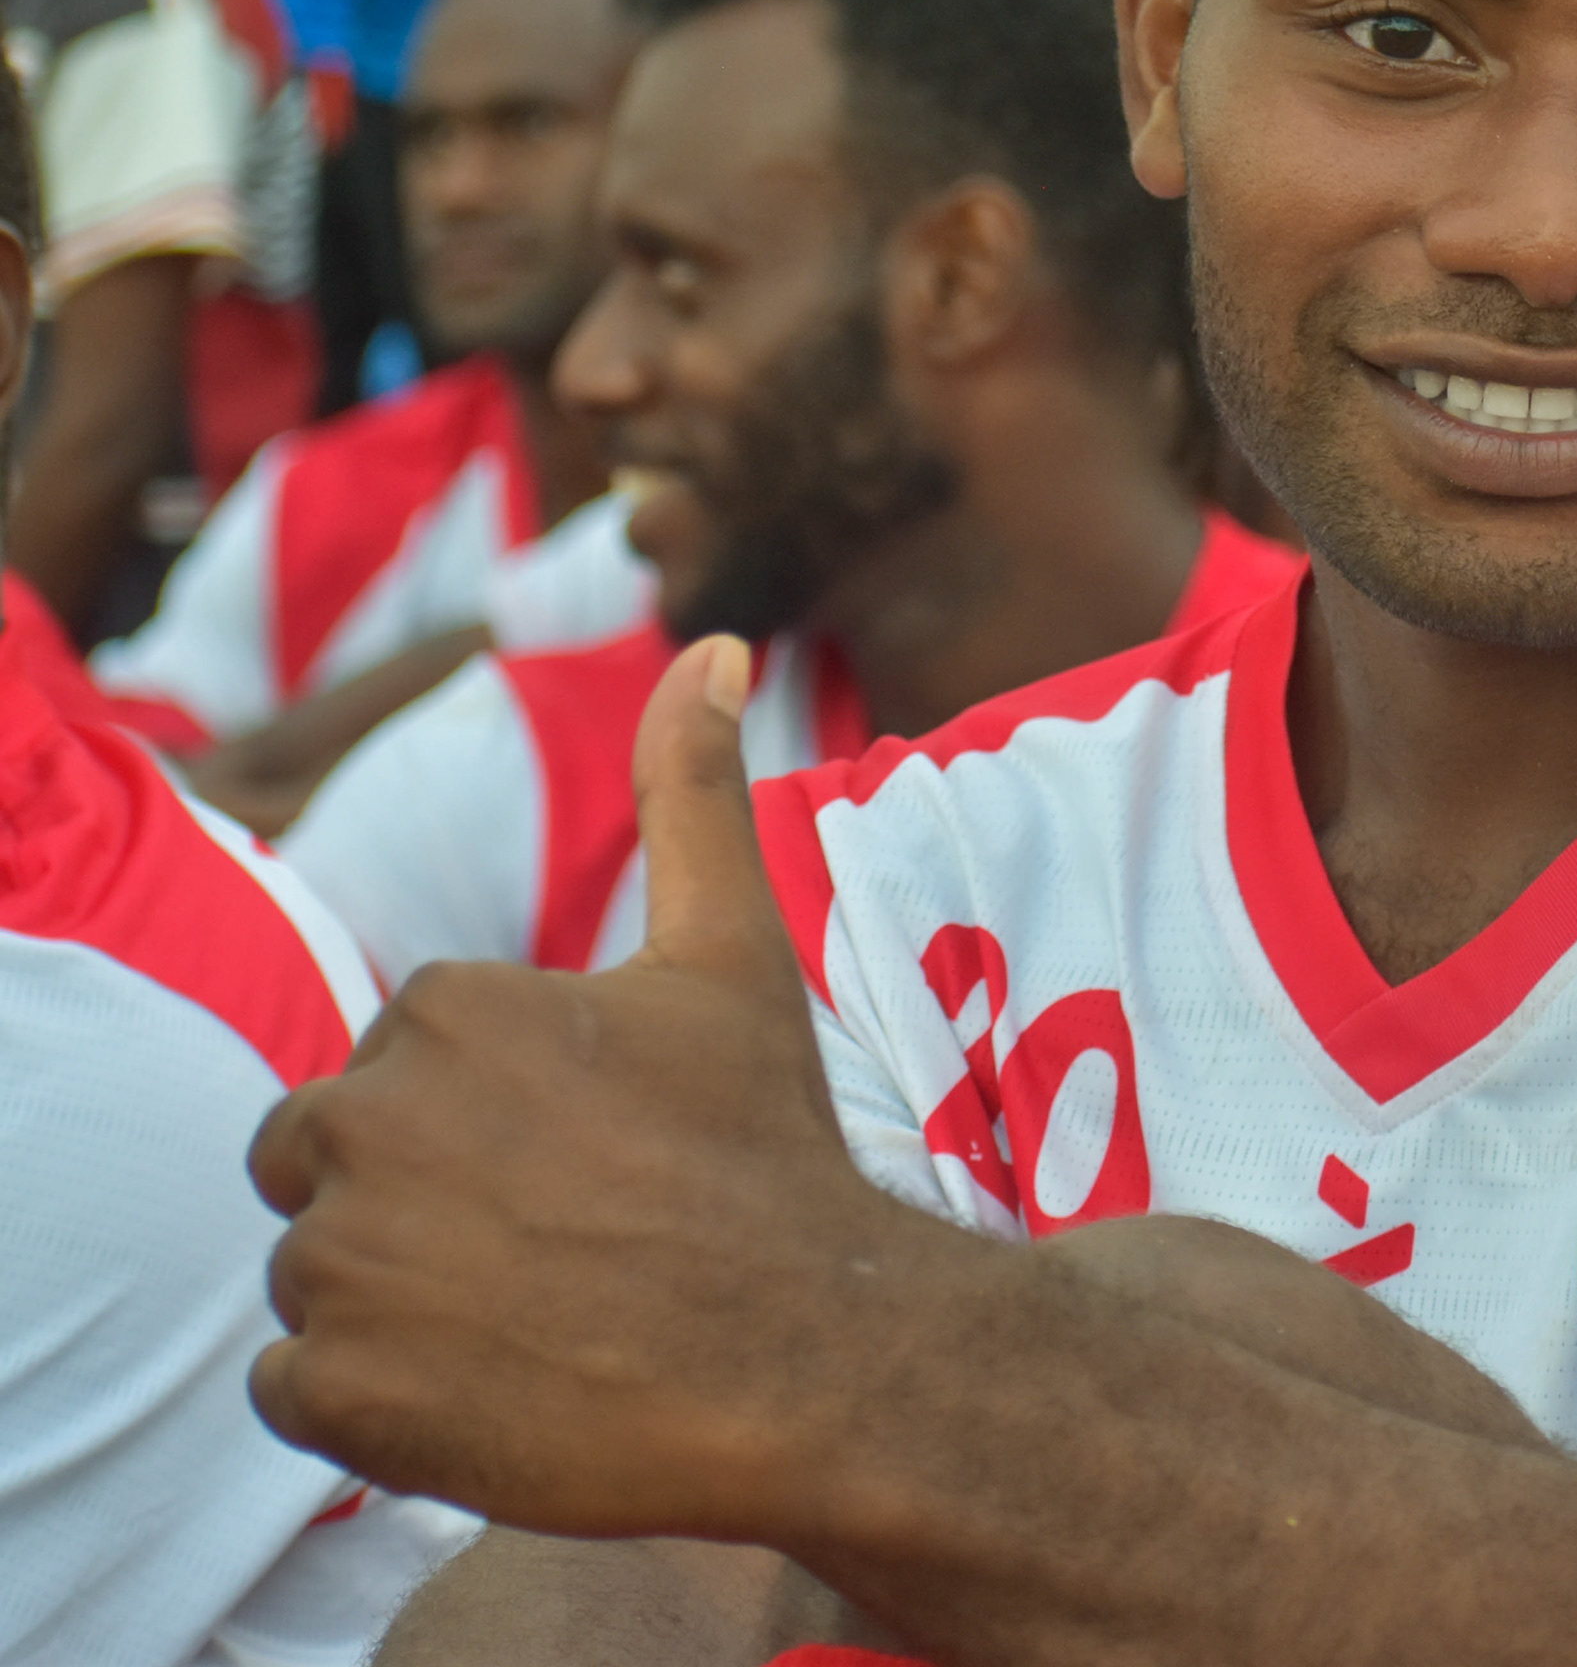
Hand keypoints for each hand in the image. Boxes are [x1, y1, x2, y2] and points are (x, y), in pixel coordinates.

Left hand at [249, 640, 943, 1539]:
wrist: (811, 1356)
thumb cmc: (770, 1150)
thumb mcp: (734, 958)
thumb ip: (697, 794)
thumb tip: (718, 646)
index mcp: (445, 1011)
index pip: (405, 1066)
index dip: (496, 1116)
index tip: (594, 1158)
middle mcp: (368, 1122)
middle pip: (327, 1158)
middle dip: (418, 1194)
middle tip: (555, 1240)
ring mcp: (345, 1265)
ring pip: (316, 1270)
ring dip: (399, 1298)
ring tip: (536, 1317)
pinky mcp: (337, 1392)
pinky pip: (296, 1387)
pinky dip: (375, 1399)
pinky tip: (491, 1385)